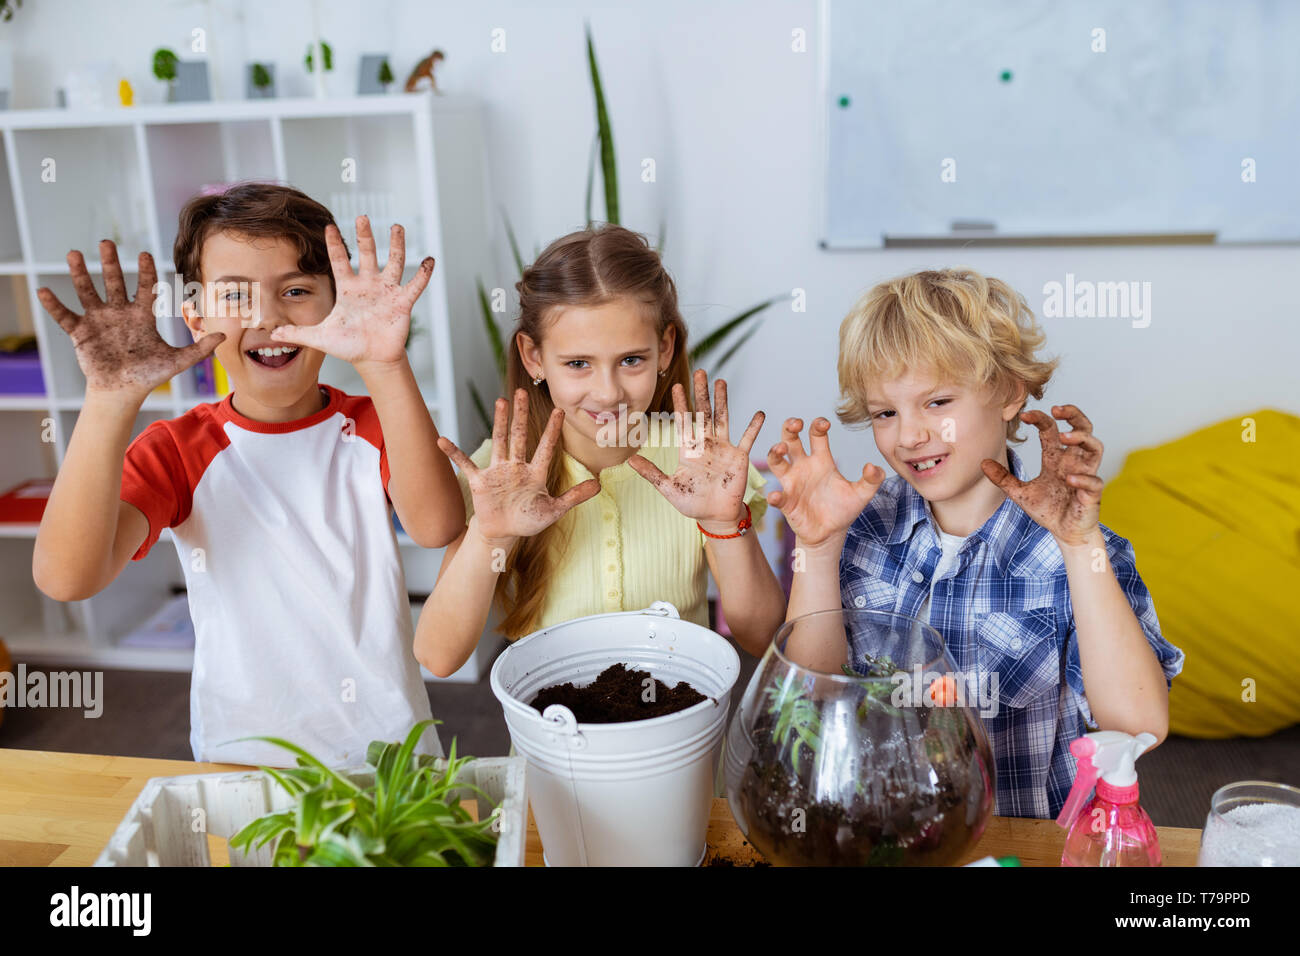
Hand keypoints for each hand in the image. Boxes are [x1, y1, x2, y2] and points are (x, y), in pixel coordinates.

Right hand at [37, 241, 223, 400]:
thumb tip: (224, 336)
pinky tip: (43, 290)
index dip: (145, 272)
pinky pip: (65, 315)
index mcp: (141, 315)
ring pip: (88, 291)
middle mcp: (118, 312)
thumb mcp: (177, 361)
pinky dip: (54, 304)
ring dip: (80, 273)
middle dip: (110, 263)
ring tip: (74, 254)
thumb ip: (199, 348)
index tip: (145, 254)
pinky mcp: (80, 332)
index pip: (144, 287)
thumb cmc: (149, 374)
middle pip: (113, 282)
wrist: (124, 391)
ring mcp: (98, 320)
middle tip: (107, 242)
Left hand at [269, 215, 433, 368]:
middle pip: (368, 254)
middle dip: (365, 236)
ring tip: (397, 226)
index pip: (339, 261)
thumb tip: (271, 333)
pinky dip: (424, 273)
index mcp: (348, 289)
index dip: (333, 245)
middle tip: (362, 216)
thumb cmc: (348, 346)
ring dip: (397, 245)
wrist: (372, 359)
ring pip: (394, 262)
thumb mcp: (320, 337)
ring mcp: (387, 292)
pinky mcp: (403, 302)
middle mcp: (369, 285)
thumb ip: (297, 333)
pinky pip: (415, 285)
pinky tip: (430, 259)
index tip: (327, 226)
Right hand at [437, 388, 600, 546]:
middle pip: (519, 435)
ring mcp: (498, 472)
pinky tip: (442, 440)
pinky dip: (454, 452)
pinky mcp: (480, 481)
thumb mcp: (554, 510)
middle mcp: (516, 466)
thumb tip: (599, 486)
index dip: (552, 429)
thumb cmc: (528, 521)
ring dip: (499, 422)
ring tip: (500, 401)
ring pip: (499, 441)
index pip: (545, 446)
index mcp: (535, 472)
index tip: (559, 410)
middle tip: (522, 391)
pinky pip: (465, 463)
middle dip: (521, 414)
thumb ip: (575, 497)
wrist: (503, 534)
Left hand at [627, 369, 764, 527]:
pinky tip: (759, 413)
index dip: (680, 404)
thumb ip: (651, 473)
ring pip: (723, 418)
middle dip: (701, 393)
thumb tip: (629, 460)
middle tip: (700, 372)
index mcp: (688, 449)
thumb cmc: (692, 503)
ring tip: (721, 381)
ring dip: (723, 400)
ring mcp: (724, 449)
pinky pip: (747, 439)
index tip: (676, 385)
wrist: (715, 517)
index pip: (684, 421)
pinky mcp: (739, 458)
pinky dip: (753, 427)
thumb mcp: (668, 487)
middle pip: (704, 412)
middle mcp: (706, 444)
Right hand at [765, 417, 884, 548]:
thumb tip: (873, 467)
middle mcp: (803, 467)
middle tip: (796, 423)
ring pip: (776, 461)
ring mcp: (792, 484)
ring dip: (775, 453)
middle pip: (790, 440)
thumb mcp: (861, 494)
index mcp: (821, 460)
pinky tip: (776, 497)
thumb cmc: (843, 510)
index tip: (823, 424)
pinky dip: (774, 496)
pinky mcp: (787, 502)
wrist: (831, 534)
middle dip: (789, 427)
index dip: (817, 425)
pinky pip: (777, 497)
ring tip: (780, 449)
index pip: (816, 435)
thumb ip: (872, 480)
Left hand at [981, 405, 1103, 547]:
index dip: (1041, 419)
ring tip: (1064, 437)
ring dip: (1082, 438)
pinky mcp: (1092, 494)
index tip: (1025, 415)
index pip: (1052, 430)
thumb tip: (983, 462)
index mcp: (1056, 459)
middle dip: (1073, 415)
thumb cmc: (1049, 510)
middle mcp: (1073, 462)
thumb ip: (1003, 478)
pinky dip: (1083, 478)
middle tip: (1056, 409)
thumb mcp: (1020, 493)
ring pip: (1095, 447)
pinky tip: (1069, 478)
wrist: (1065, 533)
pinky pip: (1094, 481)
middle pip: (1083, 428)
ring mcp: (1085, 475)